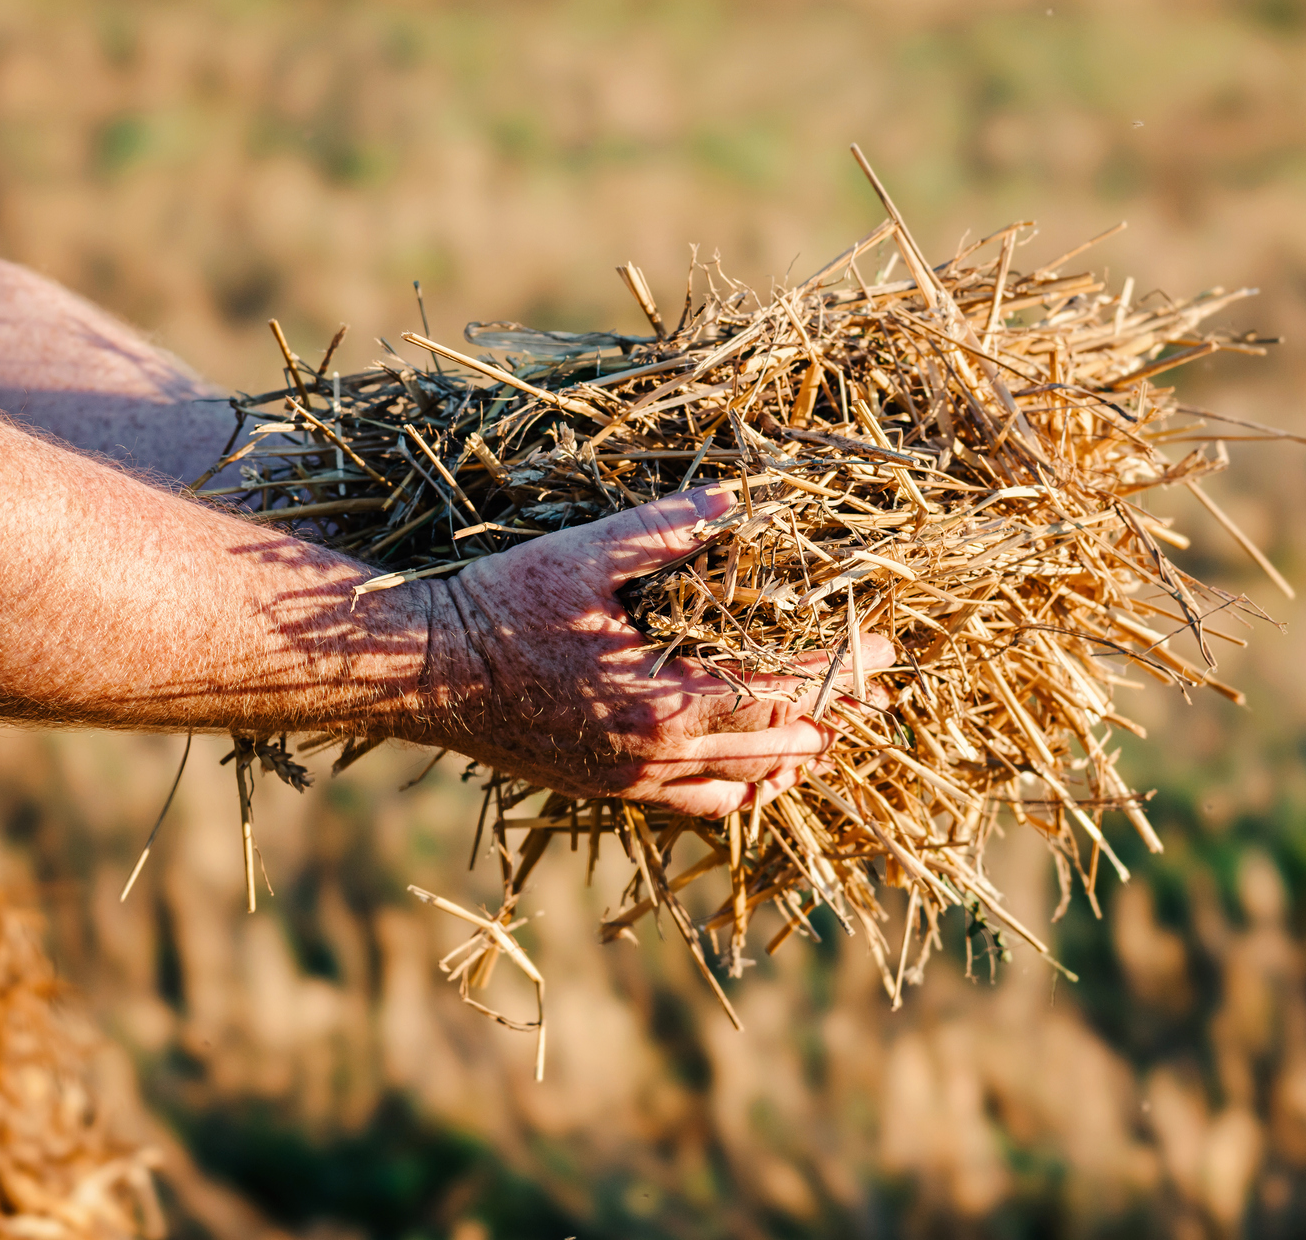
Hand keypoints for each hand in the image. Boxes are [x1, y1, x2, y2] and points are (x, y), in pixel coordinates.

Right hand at [408, 486, 893, 815]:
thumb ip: (665, 528)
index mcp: (662, 698)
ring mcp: (633, 781)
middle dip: (835, 712)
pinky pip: (699, 804)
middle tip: (878, 684)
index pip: (783, 690)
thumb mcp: (584, 553)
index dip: (841, 669)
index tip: (885, 649)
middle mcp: (657, 755)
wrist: (421, 673)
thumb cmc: (497, 605)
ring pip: (746, 784)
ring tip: (835, 727)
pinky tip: (762, 770)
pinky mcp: (609, 790)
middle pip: (780, 745)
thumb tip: (737, 501)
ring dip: (797, 755)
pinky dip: (745, 787)